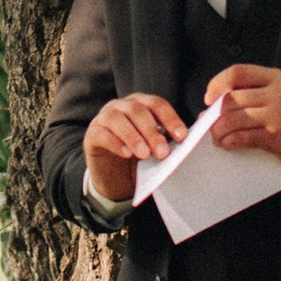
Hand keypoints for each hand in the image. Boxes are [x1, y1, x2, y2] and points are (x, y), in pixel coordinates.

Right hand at [81, 91, 189, 206]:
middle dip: (152, 131)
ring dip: (133, 136)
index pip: (157, 104)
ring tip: (144, 154)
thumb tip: (188, 138)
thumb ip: (168, 141)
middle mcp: (122, 106)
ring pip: (117, 119)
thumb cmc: (138, 158)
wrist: (114, 176)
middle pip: (137, 110)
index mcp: (142, 104)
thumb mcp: (156, 149)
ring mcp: (105, 117)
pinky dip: (116, 143)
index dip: (170, 119)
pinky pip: (102, 134)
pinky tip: (126, 154)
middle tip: (162, 152)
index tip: (181, 136)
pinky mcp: (92, 133)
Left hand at [202, 61, 280, 180]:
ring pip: (233, 118)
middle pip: (231, 97)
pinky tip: (227, 145)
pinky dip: (230, 142)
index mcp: (279, 78)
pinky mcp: (277, 136)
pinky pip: (243, 137)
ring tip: (217, 137)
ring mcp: (277, 114)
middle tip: (209, 123)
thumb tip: (221, 104)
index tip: (209, 97)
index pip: (238, 72)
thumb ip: (260, 94)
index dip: (217, 83)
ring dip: (219, 130)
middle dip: (214, 113)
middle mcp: (277, 92)